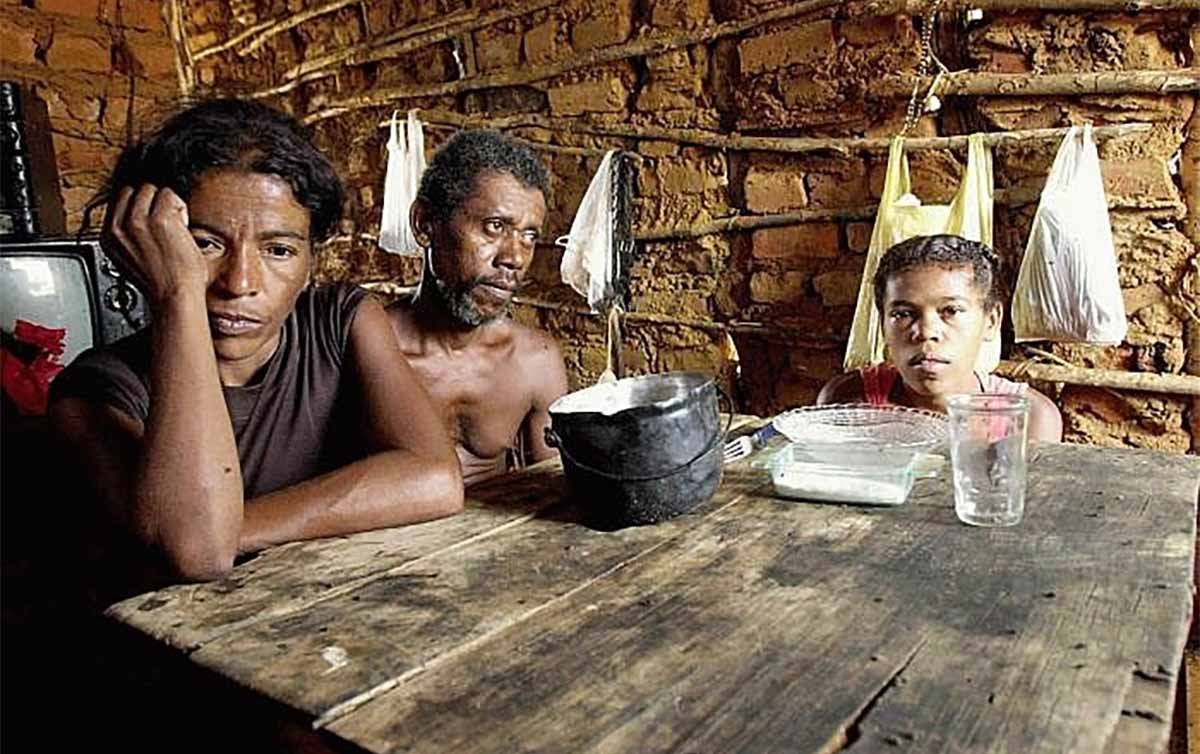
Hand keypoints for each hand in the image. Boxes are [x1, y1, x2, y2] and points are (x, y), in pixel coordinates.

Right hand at [103, 184, 209, 305]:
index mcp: (108, 237)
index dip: (139, 205)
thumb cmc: (162, 283)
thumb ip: (126, 236)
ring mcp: (138, 220)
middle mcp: (119, 226)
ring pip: (151, 189)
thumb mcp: (129, 258)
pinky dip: (180, 207)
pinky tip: (182, 227)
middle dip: (152, 202)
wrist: (174, 296)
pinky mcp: (160, 218)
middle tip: (165, 224)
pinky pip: (170, 195)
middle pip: (134, 191)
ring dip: (166, 203)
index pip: (119, 200)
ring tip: (174, 227)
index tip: (151, 217)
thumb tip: (134, 218)